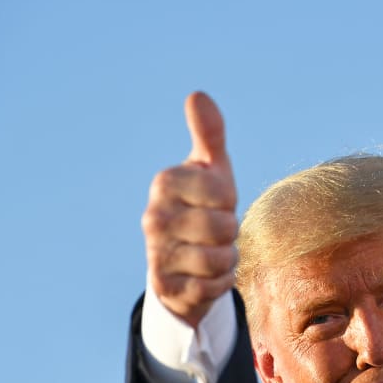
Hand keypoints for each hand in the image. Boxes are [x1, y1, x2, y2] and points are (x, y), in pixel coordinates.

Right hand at [142, 92, 237, 326]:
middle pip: (223, 227)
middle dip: (229, 232)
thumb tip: (197, 94)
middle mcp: (153, 218)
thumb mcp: (210, 170)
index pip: (221, 191)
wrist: (181, 263)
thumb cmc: (203, 207)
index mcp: (165, 183)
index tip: (217, 201)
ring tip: (213, 251)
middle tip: (216, 231)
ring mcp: (156, 254)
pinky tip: (206, 275)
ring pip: (219, 259)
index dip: (229, 199)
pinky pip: (214, 286)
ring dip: (227, 258)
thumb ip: (209, 134)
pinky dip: (220, 282)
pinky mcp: (166, 288)